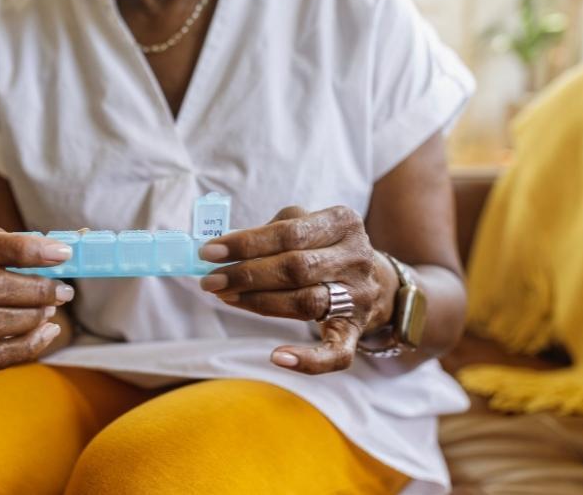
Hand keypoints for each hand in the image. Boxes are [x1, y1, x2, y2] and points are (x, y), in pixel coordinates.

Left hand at [198, 206, 395, 374]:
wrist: (374, 281)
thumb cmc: (322, 248)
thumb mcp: (306, 225)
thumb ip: (270, 231)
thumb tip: (222, 249)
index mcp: (342, 222)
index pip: (289, 232)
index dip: (246, 243)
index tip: (209, 252)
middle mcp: (356, 258)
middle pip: (296, 268)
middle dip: (247, 275)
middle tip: (211, 281)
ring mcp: (359, 296)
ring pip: (306, 303)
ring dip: (259, 303)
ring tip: (226, 297)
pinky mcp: (356, 330)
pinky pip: (336, 352)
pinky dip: (307, 359)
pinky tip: (277, 357)